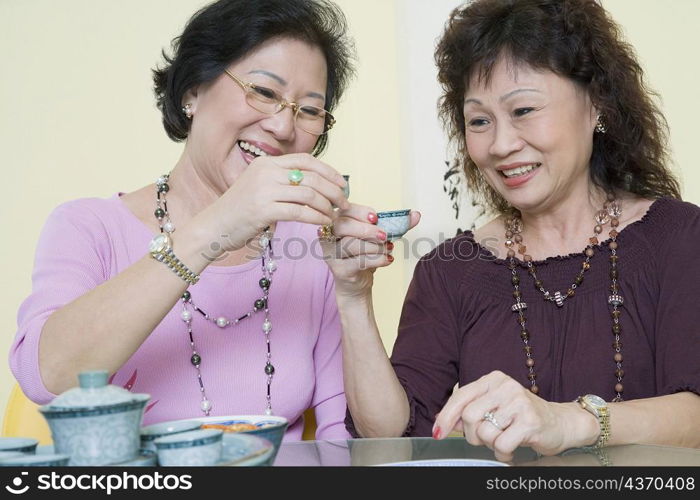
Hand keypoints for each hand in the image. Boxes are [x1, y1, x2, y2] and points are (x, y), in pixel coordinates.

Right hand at [197, 153, 349, 254]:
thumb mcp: (259, 186)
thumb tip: (313, 183)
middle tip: (344, 203)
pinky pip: (300, 212)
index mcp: (266, 163)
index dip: (328, 171)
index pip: (305, 160)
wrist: (214, 226)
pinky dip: (317, 217)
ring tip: (334, 215)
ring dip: (327, 206)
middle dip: (333, 190)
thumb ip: (281, 181)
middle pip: (311, 176)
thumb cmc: (240, 211)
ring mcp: (264, 190)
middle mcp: (266, 172)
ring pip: (309, 194)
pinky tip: (324, 223)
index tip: (342, 183)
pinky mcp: (264, 210)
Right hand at [320, 205, 419, 297]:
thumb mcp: (380, 237)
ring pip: (350, 244)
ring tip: (389, 249)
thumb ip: (396, 225)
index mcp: (337, 222)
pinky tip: (388, 260)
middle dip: (366, 230)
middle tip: (385, 236)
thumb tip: (416, 215)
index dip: (360, 212)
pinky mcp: (339, 270)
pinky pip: (357, 262)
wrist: (356, 283)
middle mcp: (329, 237)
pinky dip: (376, 260)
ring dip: (374, 246)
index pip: (345, 211)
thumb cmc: (364, 255)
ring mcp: (332, 254)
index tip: (376, 217)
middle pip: (342, 226)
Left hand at [432, 370, 597, 461]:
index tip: (438, 432)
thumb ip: (469, 410)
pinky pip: (501, 444)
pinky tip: (511, 448)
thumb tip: (441, 420)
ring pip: (485, 432)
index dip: (447, 416)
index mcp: (493, 379)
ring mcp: (519, 402)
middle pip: (470, 416)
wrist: (560, 423)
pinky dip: (502, 453)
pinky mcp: (530, 421)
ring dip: (490, 444)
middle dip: (472, 435)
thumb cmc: (521, 416)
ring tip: (503, 440)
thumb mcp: (494, 406)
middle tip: (485, 439)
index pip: (461, 396)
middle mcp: (506, 386)